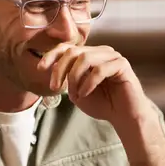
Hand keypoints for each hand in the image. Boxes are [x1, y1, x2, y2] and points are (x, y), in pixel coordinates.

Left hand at [37, 44, 152, 126]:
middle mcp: (101, 52)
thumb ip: (67, 79)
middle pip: (73, 51)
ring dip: (74, 78)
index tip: (40, 68)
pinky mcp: (122, 65)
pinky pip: (99, 69)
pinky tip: (85, 94)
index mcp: (90, 55)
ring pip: (85, 58)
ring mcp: (112, 56)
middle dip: (60, 70)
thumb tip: (54, 69)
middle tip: (55, 88)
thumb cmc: (103, 104)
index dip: (52, 55)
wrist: (124, 117)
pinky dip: (88, 83)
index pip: (67, 48)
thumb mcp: (77, 91)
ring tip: (75, 94)